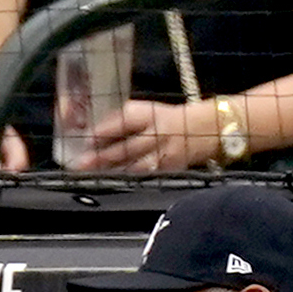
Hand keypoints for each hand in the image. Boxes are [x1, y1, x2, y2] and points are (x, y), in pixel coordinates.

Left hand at [75, 98, 219, 174]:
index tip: (87, 138)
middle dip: (103, 156)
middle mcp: (158, 132)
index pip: (126, 121)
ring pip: (135, 164)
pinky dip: (129, 177)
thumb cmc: (173, 119)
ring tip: (93, 174)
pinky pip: (146, 174)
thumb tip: (98, 130)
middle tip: (82, 163)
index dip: (106, 130)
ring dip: (113, 170)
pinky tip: (114, 180)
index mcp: (151, 114)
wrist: (210, 128)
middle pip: (127, 146)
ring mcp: (164, 153)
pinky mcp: (170, 167)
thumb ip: (127, 119)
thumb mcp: (151, 112)